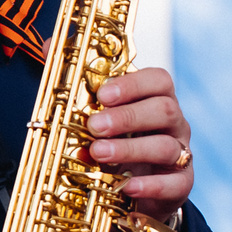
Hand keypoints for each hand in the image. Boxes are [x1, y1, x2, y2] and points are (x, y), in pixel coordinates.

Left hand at [82, 65, 193, 211]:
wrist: (132, 187)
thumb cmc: (116, 140)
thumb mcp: (96, 112)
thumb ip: (74, 79)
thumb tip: (49, 44)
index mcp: (154, 99)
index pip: (158, 80)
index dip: (132, 84)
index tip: (102, 95)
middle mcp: (173, 123)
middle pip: (164, 110)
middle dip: (127, 117)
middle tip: (94, 126)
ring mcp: (180, 154)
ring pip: (167, 147)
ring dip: (131, 150)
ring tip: (99, 154)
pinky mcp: (181, 184)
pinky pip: (175, 183)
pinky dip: (151, 185)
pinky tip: (127, 186)